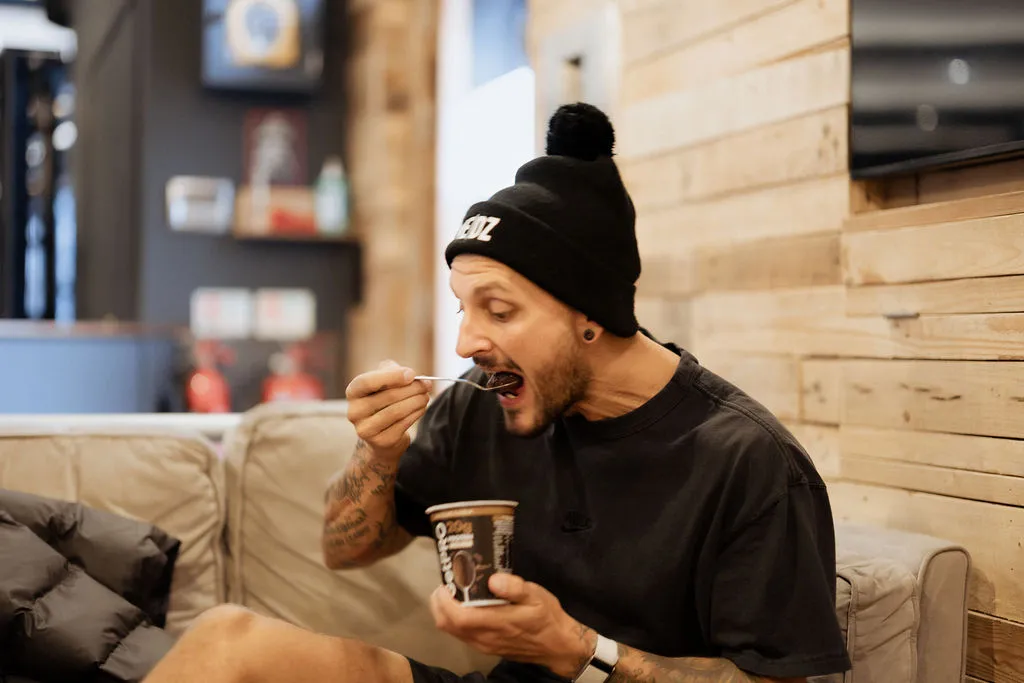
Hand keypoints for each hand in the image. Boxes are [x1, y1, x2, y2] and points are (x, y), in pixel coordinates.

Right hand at [345, 360, 431, 459]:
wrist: (379, 436)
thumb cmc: (383, 401)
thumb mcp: (383, 381)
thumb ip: (392, 371)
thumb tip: (410, 375)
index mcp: (353, 392)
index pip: (367, 382)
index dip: (392, 376)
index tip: (412, 374)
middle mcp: (355, 412)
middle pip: (388, 396)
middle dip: (412, 389)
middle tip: (426, 385)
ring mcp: (366, 429)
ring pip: (397, 411)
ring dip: (417, 401)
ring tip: (425, 396)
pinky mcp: (381, 441)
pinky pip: (403, 424)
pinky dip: (416, 413)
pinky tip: (421, 408)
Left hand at [430, 573, 595, 678]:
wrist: (557, 645)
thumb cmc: (547, 617)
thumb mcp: (536, 596)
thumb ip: (515, 588)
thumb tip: (493, 580)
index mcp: (496, 623)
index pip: (458, 617)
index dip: (444, 601)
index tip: (445, 583)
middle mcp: (485, 637)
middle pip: (447, 625)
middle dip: (439, 604)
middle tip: (445, 584)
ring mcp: (484, 645)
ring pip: (451, 632)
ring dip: (444, 613)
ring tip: (452, 592)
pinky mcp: (486, 648)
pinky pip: (461, 635)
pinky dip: (454, 621)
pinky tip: (464, 607)